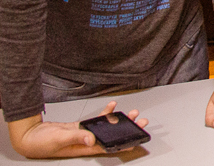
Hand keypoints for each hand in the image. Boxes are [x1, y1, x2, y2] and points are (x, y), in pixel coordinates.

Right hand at [7, 101, 146, 158]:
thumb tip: (91, 139)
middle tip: (141, 122)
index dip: (122, 144)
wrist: (29, 136)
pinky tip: (113, 106)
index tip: (136, 139)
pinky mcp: (79, 128)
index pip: (107, 147)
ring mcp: (83, 135)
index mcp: (83, 149)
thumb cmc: (40, 143)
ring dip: (119, 120)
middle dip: (127, 129)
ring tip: (132, 113)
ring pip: (106, 128)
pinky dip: (105, 114)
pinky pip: (96, 121)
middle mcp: (86, 143)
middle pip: (111, 136)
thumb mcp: (59, 139)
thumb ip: (76, 137)